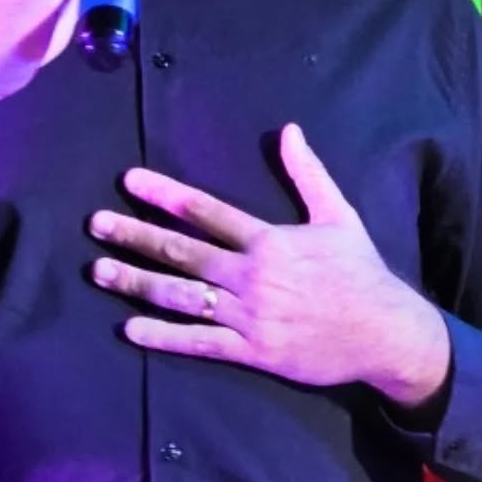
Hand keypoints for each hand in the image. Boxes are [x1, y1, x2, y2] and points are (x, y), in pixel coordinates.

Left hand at [88, 123, 450, 404]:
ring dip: (136, 283)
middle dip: (134, 236)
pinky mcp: (252, 350)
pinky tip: (129, 328)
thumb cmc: (361, 273)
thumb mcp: (339, 215)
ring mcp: (249, 315)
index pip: (206, 211)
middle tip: (96, 225)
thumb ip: (308, 173)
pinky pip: (198, 343)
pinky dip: (163, 337)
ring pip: (181, 296)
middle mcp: (252, 275)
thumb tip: (290, 130)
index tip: (128, 182)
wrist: (386, 333)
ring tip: (98, 272)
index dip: (165, 195)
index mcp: (269, 240)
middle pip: (182, 251)